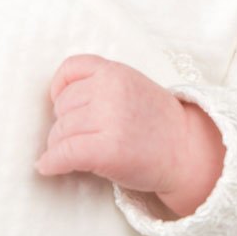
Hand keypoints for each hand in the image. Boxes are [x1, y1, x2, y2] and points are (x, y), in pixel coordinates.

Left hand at [35, 54, 225, 217]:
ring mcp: (109, 120)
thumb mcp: (133, 86)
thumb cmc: (158, 124)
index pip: (71, 69)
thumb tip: (56, 100)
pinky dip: (51, 163)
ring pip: (59, 131)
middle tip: (82, 137)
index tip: (61, 103)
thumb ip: (101, 83)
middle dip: (64, 124)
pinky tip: (48, 167)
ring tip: (77, 153)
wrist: (187, 153)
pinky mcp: (106, 150)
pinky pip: (63, 154)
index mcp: (116, 72)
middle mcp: (110, 92)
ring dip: (60, 146)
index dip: (60, 88)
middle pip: (62, 106)